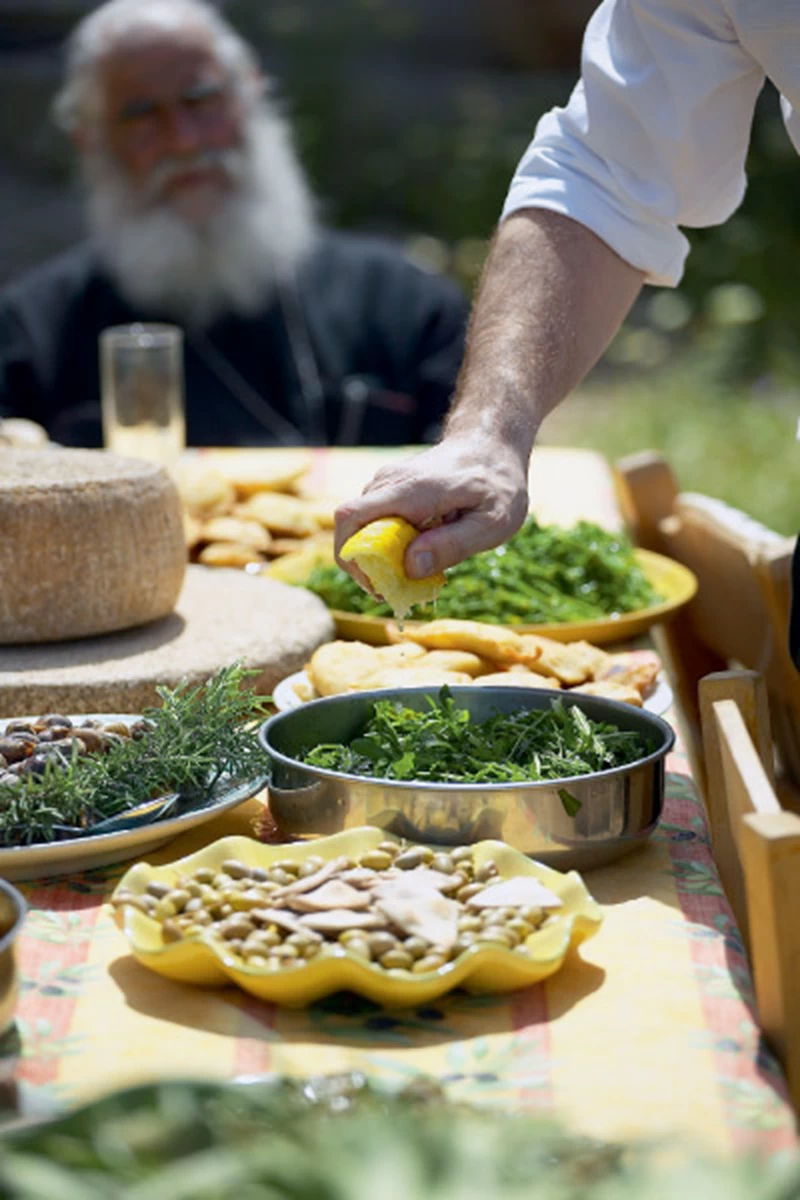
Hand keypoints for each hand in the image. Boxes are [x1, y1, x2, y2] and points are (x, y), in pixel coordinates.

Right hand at [334, 432, 529, 579]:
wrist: (491, 445)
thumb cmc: (497, 485)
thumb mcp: (492, 523)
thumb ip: (453, 544)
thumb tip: (410, 566)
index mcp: (410, 490)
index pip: (352, 517)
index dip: (351, 556)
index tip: (377, 585)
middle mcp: (389, 483)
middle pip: (352, 528)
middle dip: (366, 566)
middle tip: (398, 588)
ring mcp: (386, 484)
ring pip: (363, 528)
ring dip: (379, 557)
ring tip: (415, 571)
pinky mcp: (390, 490)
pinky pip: (375, 522)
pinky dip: (388, 544)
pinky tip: (419, 551)